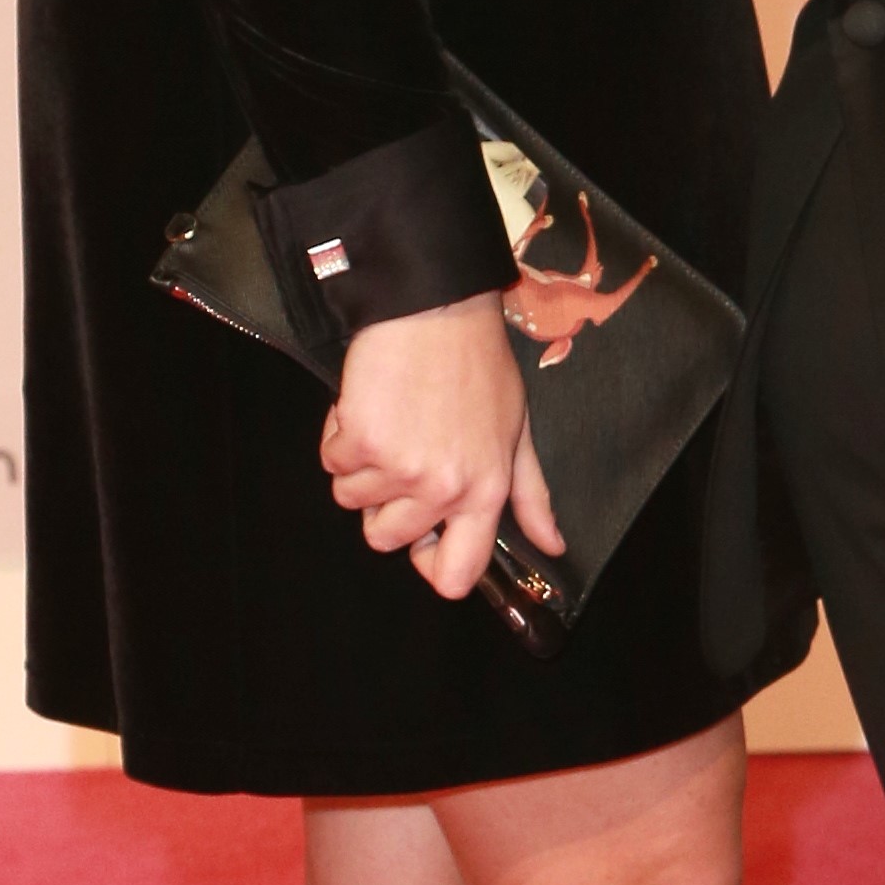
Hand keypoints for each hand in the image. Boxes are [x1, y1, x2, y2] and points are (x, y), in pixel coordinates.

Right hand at [320, 296, 567, 600]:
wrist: (437, 309)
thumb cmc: (477, 364)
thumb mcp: (517, 431)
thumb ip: (530, 495)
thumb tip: (552, 544)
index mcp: (486, 492)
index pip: (456, 575)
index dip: (430, 566)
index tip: (422, 538)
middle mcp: (445, 489)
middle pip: (385, 540)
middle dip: (383, 503)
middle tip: (401, 454)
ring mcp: (400, 468)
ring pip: (352, 499)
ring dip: (360, 464)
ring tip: (389, 420)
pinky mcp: (362, 440)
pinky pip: (331, 463)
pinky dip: (340, 435)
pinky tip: (367, 404)